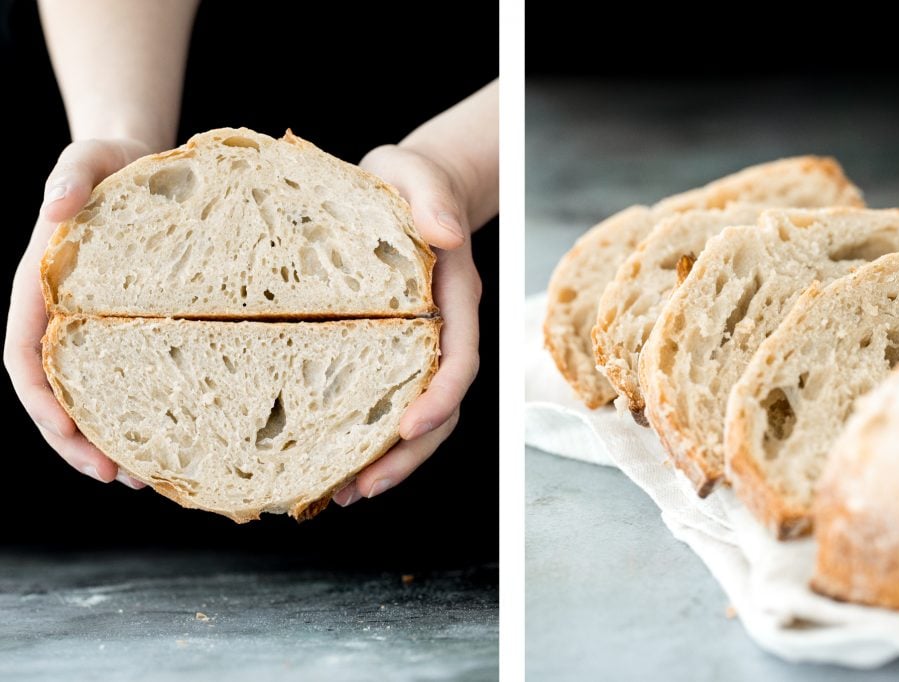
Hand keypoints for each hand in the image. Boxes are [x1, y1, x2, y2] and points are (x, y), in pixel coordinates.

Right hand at [4, 138, 152, 489]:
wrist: (138, 161)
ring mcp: (93, 328)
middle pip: (57, 394)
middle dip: (78, 442)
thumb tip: (54, 210)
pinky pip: (128, 381)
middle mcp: (61, 317)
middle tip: (117, 477)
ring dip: (111, 441)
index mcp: (39, 288)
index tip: (66, 434)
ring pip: (92, 398)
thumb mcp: (88, 160)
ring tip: (144, 478)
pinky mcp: (127, 329)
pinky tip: (169, 438)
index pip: (26, 358)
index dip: (41, 402)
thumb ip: (69, 178)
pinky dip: (141, 414)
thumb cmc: (110, 162)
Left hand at [333, 145, 481, 506]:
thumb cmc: (406, 179)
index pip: (458, 359)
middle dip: (408, 455)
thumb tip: (446, 236)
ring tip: (341, 493)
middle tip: (362, 488)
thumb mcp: (414, 173)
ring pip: (416, 416)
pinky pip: (387, 400)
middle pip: (441, 407)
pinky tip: (329, 457)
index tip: (406, 430)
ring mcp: (421, 345)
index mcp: (453, 297)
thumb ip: (432, 198)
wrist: (407, 186)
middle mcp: (443, 330)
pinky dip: (366, 435)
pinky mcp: (392, 350)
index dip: (438, 399)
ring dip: (387, 460)